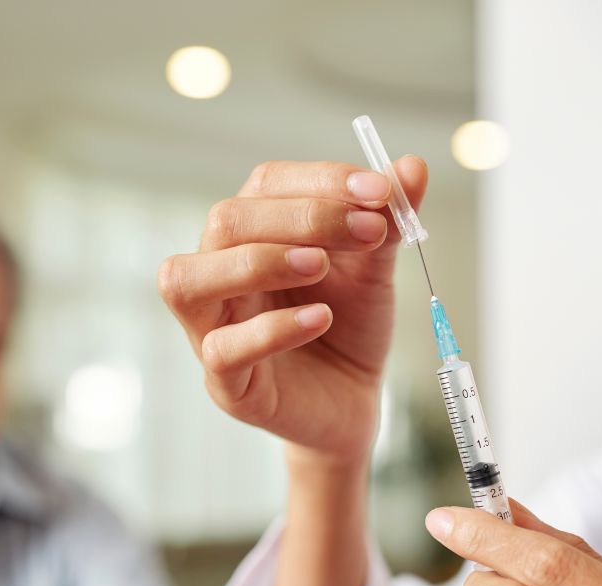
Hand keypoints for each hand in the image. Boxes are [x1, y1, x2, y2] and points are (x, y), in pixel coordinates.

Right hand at [158, 158, 427, 462]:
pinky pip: (222, 349)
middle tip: (367, 231)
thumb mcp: (373, 270)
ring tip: (320, 266)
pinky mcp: (224, 384)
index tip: (380, 191)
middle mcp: (217, 274)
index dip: (321, 180)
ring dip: (259, 263)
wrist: (353, 403)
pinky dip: (271, 329)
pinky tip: (320, 319)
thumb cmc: (349, 329)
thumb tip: (413, 167)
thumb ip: (386, 222)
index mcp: (251, 234)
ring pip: (187, 280)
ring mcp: (210, 329)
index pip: (265, 184)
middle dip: (301, 217)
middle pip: (226, 222)